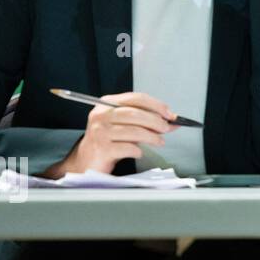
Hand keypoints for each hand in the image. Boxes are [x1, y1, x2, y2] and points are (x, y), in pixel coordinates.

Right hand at [43, 91, 176, 176]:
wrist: (87, 161)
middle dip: (156, 121)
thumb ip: (147, 121)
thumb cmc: (109, 141)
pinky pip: (129, 147)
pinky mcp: (102, 148)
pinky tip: (139, 152)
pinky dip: (139, 150)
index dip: (156, 105)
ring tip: (159, 141)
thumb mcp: (126, 125)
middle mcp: (101, 115)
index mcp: (107, 103)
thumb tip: (172, 120)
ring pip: (135, 131)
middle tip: (167, 128)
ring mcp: (100, 132)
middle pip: (136, 114)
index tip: (170, 114)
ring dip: (152, 137)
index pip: (136, 98)